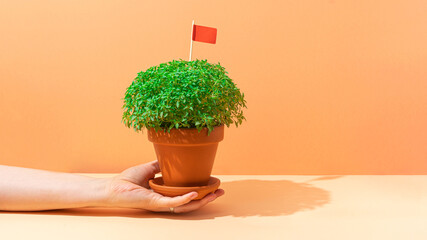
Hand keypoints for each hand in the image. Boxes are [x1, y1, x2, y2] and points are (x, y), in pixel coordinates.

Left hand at [105, 160, 224, 212]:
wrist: (112, 187)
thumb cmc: (127, 180)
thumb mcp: (148, 168)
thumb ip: (161, 165)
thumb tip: (172, 156)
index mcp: (166, 194)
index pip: (187, 195)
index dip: (201, 192)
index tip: (213, 185)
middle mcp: (166, 201)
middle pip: (191, 203)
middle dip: (207, 198)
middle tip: (220, 191)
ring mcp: (162, 204)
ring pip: (186, 206)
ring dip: (201, 200)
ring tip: (214, 194)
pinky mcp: (155, 204)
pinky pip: (173, 203)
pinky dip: (185, 199)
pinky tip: (194, 193)